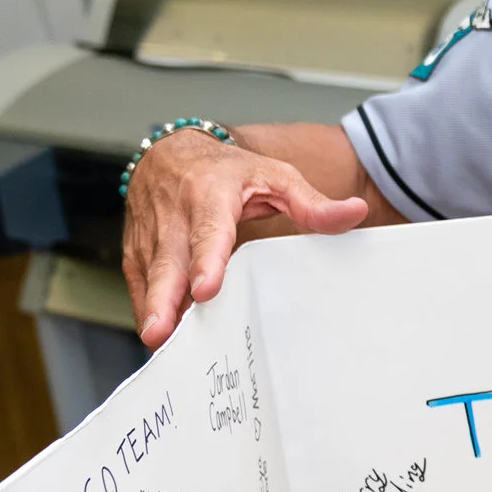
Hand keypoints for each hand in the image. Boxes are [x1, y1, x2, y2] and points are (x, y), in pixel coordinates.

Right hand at [123, 131, 369, 347]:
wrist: (172, 152)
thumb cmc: (228, 170)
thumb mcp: (275, 176)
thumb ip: (312, 203)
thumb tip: (354, 212)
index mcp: (211, 195)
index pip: (209, 232)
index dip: (206, 261)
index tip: (206, 289)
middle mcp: (176, 214)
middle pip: (170, 261)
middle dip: (165, 296)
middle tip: (162, 330)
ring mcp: (152, 233)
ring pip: (150, 273)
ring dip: (152, 307)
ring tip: (155, 338)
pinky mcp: (136, 248)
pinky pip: (138, 279)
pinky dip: (145, 304)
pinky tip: (155, 331)